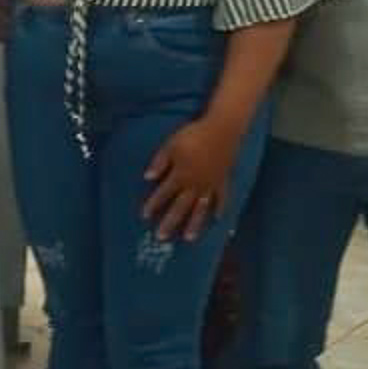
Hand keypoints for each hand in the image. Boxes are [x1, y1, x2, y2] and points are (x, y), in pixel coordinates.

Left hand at [142, 116, 240, 241]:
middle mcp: (195, 185)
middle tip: (161, 238)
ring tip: (188, 238)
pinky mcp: (223, 181)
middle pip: (180, 207)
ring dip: (194, 224)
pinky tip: (217, 219)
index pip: (163, 193)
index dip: (153, 205)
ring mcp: (210, 185)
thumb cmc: (193, 135)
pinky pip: (222, 198)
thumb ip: (159, 162)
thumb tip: (146, 178)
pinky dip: (220, 209)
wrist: (222, 129)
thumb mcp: (171, 145)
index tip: (144, 216)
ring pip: (201, 208)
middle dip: (170, 222)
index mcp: (180, 175)